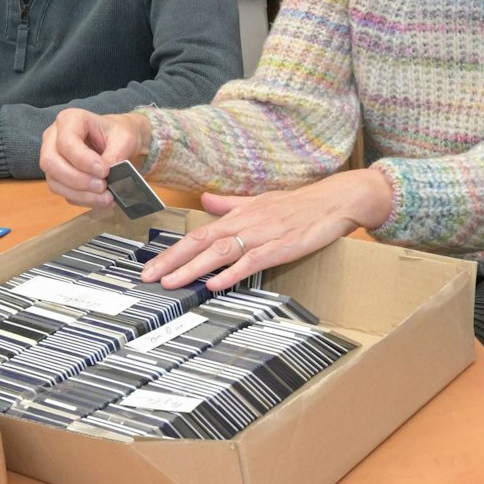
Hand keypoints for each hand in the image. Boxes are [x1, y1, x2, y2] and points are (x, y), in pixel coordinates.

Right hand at [40, 109, 149, 207]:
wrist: (120, 142)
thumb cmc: (119, 134)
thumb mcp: (125, 138)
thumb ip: (116, 154)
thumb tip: (107, 176)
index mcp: (69, 120)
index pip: (66, 142)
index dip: (83, 160)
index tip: (104, 171)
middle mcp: (54, 138)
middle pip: (50, 162)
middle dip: (77, 179)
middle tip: (102, 186)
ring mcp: (53, 159)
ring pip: (54, 181)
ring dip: (80, 194)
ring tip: (106, 197)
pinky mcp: (58, 177)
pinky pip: (63, 193)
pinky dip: (82, 199)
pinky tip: (101, 200)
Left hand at [142, 169, 394, 292]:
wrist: (334, 201)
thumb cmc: (298, 204)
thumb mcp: (259, 200)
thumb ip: (229, 203)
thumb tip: (204, 200)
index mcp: (238, 214)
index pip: (197, 233)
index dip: (172, 250)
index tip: (150, 266)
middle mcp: (245, 222)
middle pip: (201, 242)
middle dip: (172, 260)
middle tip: (148, 277)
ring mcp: (262, 235)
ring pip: (220, 252)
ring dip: (193, 268)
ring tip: (171, 283)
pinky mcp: (281, 247)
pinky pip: (252, 261)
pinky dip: (232, 272)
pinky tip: (214, 283)